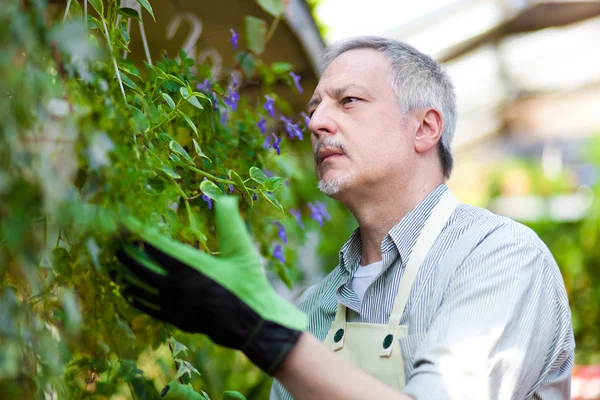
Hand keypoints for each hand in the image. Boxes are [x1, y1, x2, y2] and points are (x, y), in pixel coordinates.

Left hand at [114, 196, 306, 374]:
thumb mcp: (243, 250)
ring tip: (112, 261)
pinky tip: (126, 289)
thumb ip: (230, 222)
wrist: (253, 324)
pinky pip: (145, 305)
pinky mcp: (175, 318)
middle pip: (138, 265)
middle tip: (111, 238)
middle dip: (123, 250)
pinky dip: (133, 295)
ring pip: (138, 287)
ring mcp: (173, 304)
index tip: (121, 220)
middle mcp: (175, 286)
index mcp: (190, 266)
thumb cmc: (249, 285)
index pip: (153, 244)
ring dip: (123, 273)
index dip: (135, 231)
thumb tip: (225, 196)